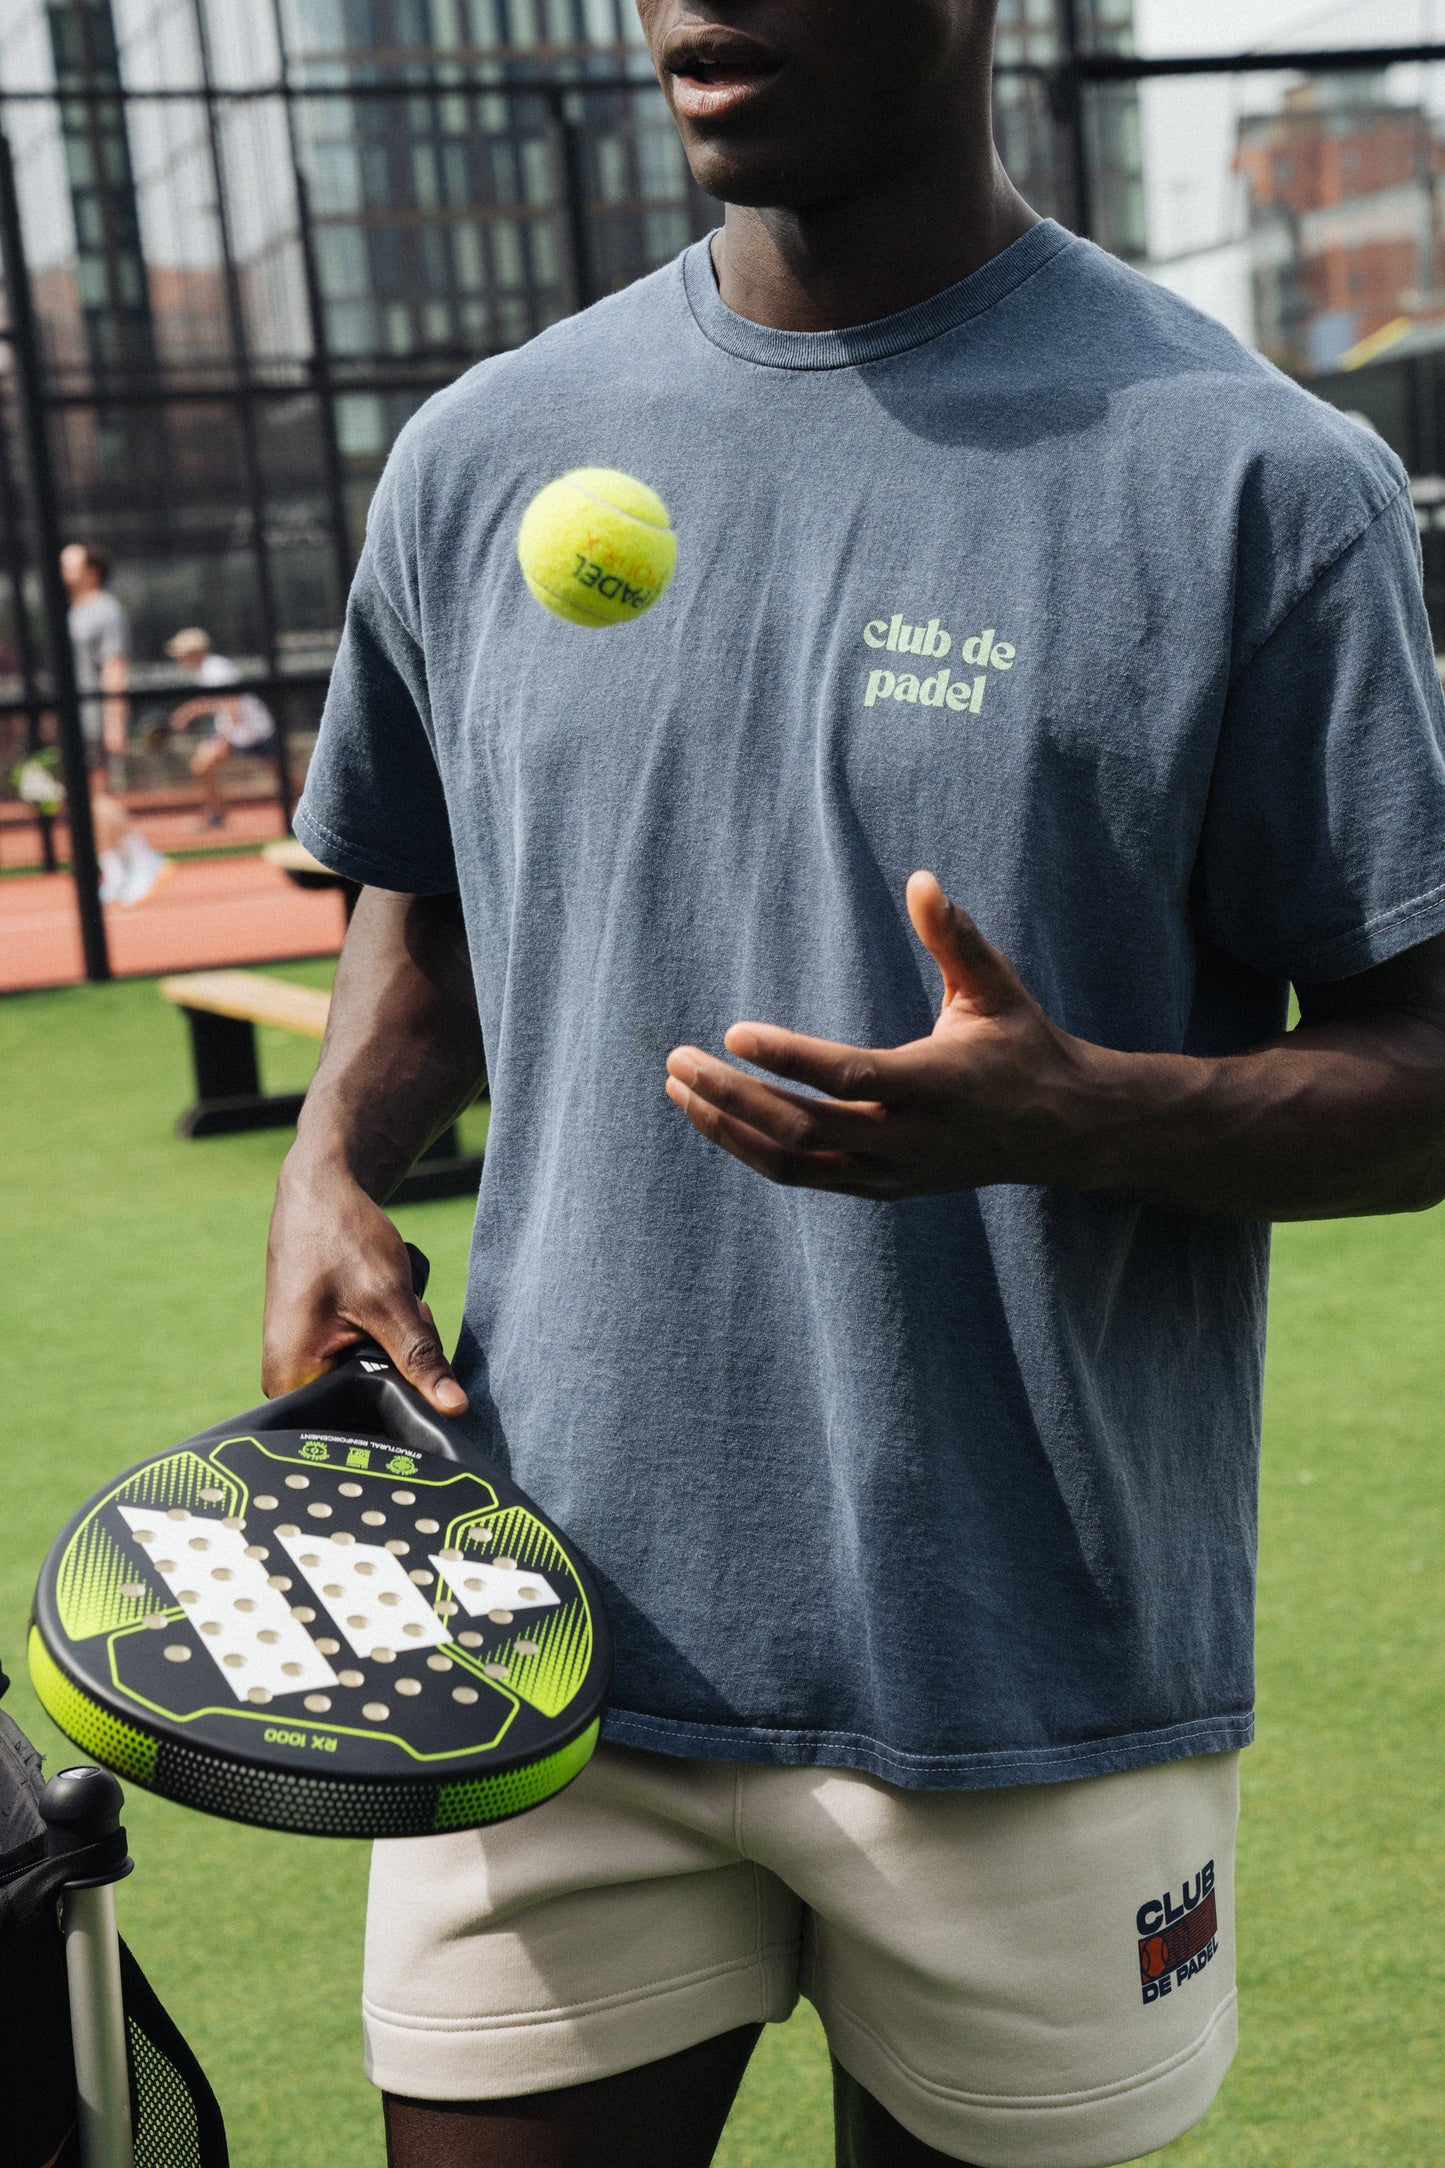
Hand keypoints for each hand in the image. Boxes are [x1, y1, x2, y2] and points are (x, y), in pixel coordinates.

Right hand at [262, 1155, 467, 1411]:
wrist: (319, 1192)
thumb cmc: (340, 1239)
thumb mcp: (388, 1300)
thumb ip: (420, 1357)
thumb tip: (454, 1407)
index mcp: (292, 1380)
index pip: (350, 1431)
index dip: (395, 1414)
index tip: (418, 1374)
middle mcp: (289, 1380)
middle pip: (366, 1404)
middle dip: (401, 1369)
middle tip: (404, 1319)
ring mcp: (302, 1362)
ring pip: (372, 1379)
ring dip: (398, 1348)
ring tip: (393, 1304)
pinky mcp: (318, 1346)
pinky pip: (364, 1359)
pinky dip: (387, 1336)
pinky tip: (387, 1305)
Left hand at [664, 871, 1092, 1197]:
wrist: (1060, 1130)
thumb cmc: (1021, 1044)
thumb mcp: (997, 987)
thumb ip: (956, 937)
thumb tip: (921, 879)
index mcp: (939, 1086)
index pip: (851, 1078)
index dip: (789, 1059)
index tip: (733, 1033)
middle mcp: (910, 1140)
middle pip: (803, 1128)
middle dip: (732, 1096)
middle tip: (676, 1060)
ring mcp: (891, 1173)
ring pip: (791, 1163)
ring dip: (728, 1127)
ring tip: (679, 1089)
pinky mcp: (877, 1188)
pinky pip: (800, 1175)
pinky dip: (751, 1147)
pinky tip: (715, 1114)